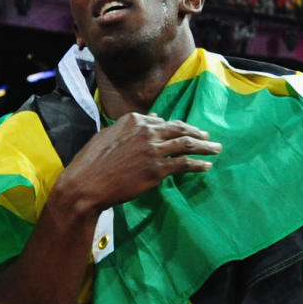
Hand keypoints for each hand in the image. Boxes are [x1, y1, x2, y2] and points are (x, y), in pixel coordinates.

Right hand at [56, 112, 221, 216]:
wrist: (86, 183)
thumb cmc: (91, 162)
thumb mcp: (108, 136)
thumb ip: (129, 128)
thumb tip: (151, 119)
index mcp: (133, 120)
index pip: (161, 121)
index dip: (176, 127)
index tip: (185, 131)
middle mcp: (147, 131)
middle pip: (179, 129)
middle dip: (197, 133)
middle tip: (208, 137)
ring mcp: (153, 149)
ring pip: (186, 144)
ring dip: (205, 146)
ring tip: (216, 149)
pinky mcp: (157, 169)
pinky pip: (184, 164)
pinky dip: (198, 164)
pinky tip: (207, 166)